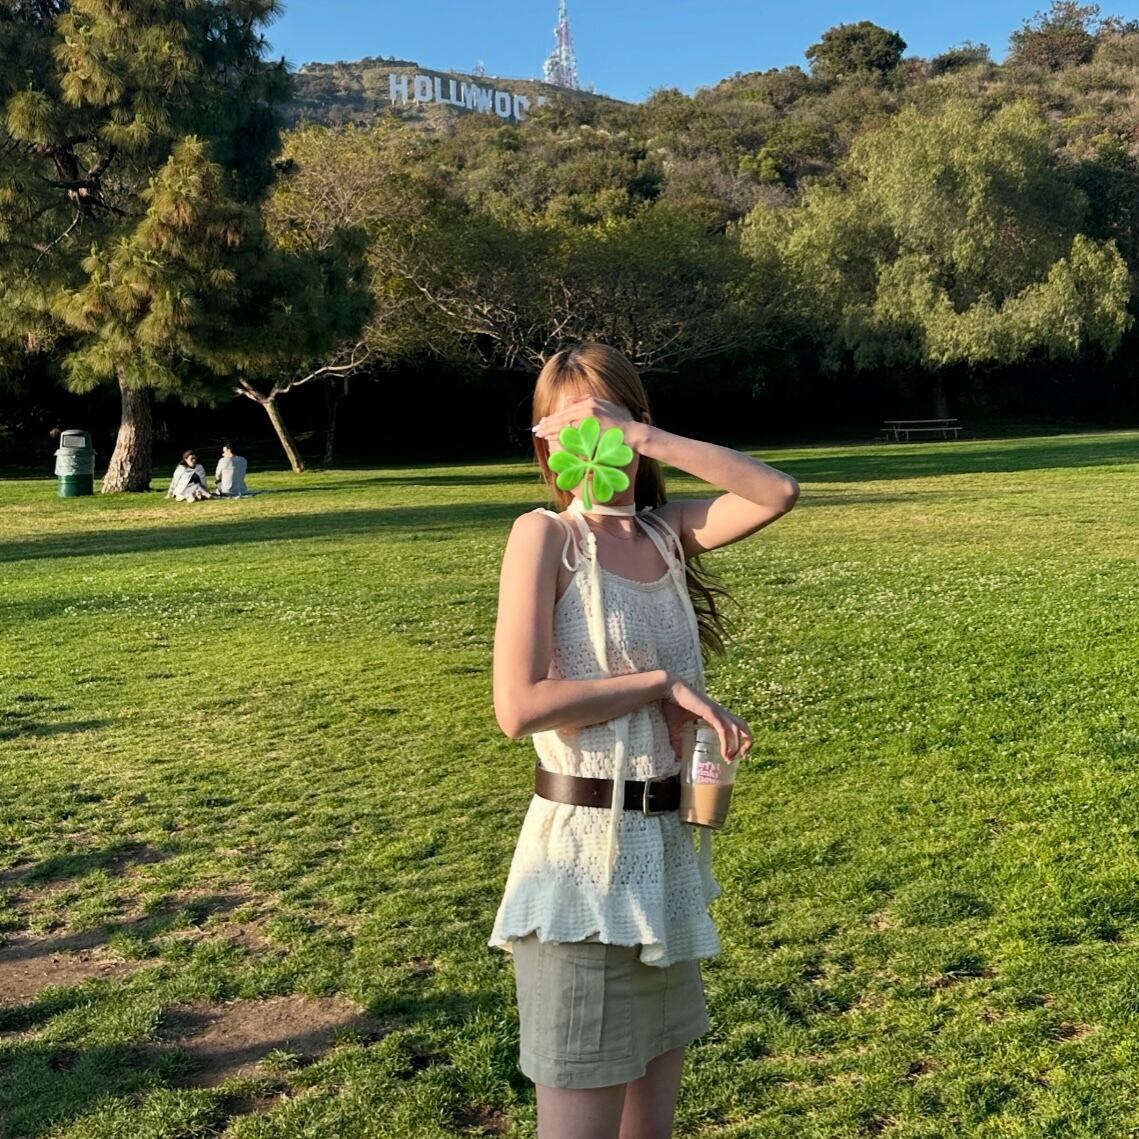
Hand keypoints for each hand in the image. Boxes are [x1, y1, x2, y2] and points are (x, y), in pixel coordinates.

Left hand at [533, 395, 648, 450]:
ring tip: (539, 433)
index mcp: (590, 401)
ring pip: (563, 422)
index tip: (544, 422)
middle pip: (563, 414)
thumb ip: (586, 401)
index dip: (555, 416)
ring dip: (549, 428)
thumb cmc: (619, 423)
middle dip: (548, 422)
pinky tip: (549, 437)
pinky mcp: (590, 425)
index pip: (567, 408)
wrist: (631, 433)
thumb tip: (568, 400)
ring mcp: (588, 415)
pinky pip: (570, 430)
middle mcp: (588, 405)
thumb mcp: (604, 407)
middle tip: (536, 429)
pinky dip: (558, 433)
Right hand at [663, 675, 752, 762]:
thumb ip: (677, 741)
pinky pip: (723, 730)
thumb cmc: (672, 704)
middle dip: (747, 742)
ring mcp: (716, 712)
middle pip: (743, 725)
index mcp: (715, 713)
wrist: (668, 688)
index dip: (741, 739)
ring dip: (738, 745)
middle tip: (741, 757)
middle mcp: (719, 712)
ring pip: (737, 728)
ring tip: (731, 759)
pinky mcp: (710, 713)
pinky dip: (727, 743)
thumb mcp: (676, 727)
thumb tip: (676, 758)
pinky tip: (725, 754)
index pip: (736, 724)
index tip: (736, 754)